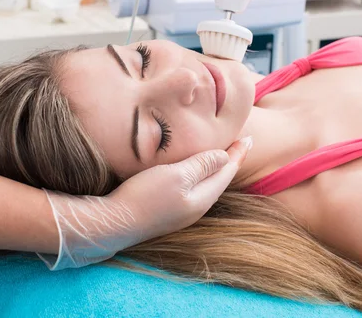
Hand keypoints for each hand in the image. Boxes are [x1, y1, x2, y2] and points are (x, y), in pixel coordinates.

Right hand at [39, 137, 251, 269]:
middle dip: (230, 160)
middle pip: (220, 179)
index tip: (248, 137)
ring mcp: (181, 211)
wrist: (113, 224)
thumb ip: (202, 165)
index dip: (237, 153)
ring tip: (222, 154)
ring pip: (207, 185)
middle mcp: (196, 207)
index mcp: (202, 198)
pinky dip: (201, 175)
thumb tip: (225, 156)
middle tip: (240, 143)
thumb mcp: (176, 175)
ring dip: (216, 168)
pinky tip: (195, 170)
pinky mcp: (167, 211)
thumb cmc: (145, 197)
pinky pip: (193, 189)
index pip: (226, 171)